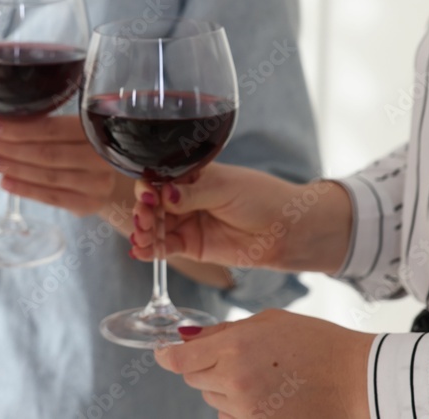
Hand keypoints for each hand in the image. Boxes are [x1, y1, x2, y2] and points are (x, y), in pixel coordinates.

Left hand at [0, 115, 133, 227]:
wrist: (111, 174)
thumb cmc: (83, 144)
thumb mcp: (70, 128)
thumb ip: (40, 124)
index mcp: (97, 129)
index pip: (52, 130)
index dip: (19, 129)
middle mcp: (101, 157)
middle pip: (48, 154)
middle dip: (11, 148)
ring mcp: (97, 184)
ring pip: (48, 176)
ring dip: (14, 168)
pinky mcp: (89, 204)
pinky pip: (52, 198)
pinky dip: (25, 189)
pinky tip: (5, 181)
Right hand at [130, 163, 351, 273]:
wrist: (288, 230)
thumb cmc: (262, 198)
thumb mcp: (225, 188)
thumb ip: (191, 193)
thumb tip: (162, 193)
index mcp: (191, 176)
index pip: (160, 179)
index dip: (149, 188)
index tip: (148, 195)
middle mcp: (184, 198)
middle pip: (152, 204)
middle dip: (143, 211)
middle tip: (144, 219)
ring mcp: (187, 222)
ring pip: (156, 227)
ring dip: (143, 231)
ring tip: (141, 237)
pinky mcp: (191, 246)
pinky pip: (165, 248)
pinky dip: (150, 250)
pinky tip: (140, 252)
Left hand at [156, 310, 373, 418]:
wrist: (358, 379)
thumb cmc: (316, 342)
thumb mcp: (267, 321)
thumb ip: (222, 331)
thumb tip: (184, 337)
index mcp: (234, 348)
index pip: (178, 359)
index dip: (166, 354)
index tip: (165, 351)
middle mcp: (235, 380)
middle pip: (193, 379)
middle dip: (203, 366)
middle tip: (234, 356)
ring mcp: (248, 410)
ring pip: (211, 399)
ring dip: (221, 387)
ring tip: (258, 374)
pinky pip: (230, 417)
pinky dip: (237, 408)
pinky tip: (263, 395)